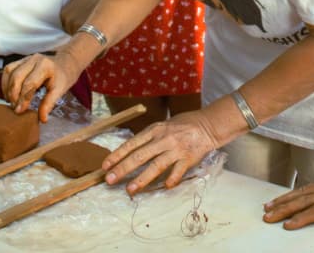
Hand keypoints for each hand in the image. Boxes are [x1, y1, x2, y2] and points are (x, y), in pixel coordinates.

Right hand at [2, 51, 80, 122]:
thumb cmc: (62, 77)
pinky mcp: (20, 60)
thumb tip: (42, 119)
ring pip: (9, 72)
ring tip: (11, 102)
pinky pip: (8, 70)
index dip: (23, 98)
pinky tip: (9, 94)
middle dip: (13, 95)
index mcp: (45, 65)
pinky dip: (6, 83)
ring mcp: (26, 58)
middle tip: (15, 108)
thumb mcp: (60, 90)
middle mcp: (34, 59)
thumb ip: (49, 103)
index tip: (19, 111)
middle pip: (17, 77)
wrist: (64, 64)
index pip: (30, 83)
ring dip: (7, 88)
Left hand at [102, 110, 218, 194]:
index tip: (105, 165)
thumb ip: (149, 138)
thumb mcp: (163, 126)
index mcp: (155, 129)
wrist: (208, 125)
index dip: (117, 154)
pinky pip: (177, 172)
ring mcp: (176, 149)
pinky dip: (171, 179)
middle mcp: (164, 139)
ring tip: (130, 189)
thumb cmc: (182, 125)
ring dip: (141, 178)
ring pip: (156, 166)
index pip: (132, 143)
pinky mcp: (188, 158)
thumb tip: (130, 152)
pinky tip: (164, 187)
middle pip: (140, 155)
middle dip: (123, 168)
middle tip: (110, 179)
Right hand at [261, 153, 313, 231]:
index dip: (302, 218)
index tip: (287, 225)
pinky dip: (292, 193)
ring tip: (268, 207)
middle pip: (303, 201)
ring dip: (283, 201)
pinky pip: (305, 188)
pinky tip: (285, 198)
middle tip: (267, 217)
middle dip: (284, 210)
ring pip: (301, 193)